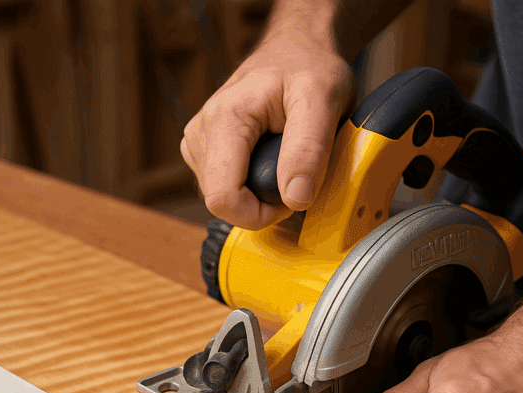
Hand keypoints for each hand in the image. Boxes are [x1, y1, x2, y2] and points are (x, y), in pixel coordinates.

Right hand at [180, 28, 353, 228]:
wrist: (297, 48)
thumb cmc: (308, 66)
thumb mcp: (322, 101)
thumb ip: (308, 151)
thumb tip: (295, 198)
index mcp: (223, 120)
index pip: (223, 199)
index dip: (260, 213)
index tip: (292, 198)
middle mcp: (201, 132)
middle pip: (223, 202)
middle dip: (262, 204)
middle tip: (295, 174)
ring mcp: (200, 143)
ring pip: (223, 199)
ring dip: (258, 194)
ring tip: (283, 159)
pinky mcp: (206, 151)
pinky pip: (226, 188)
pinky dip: (252, 184)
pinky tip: (269, 159)